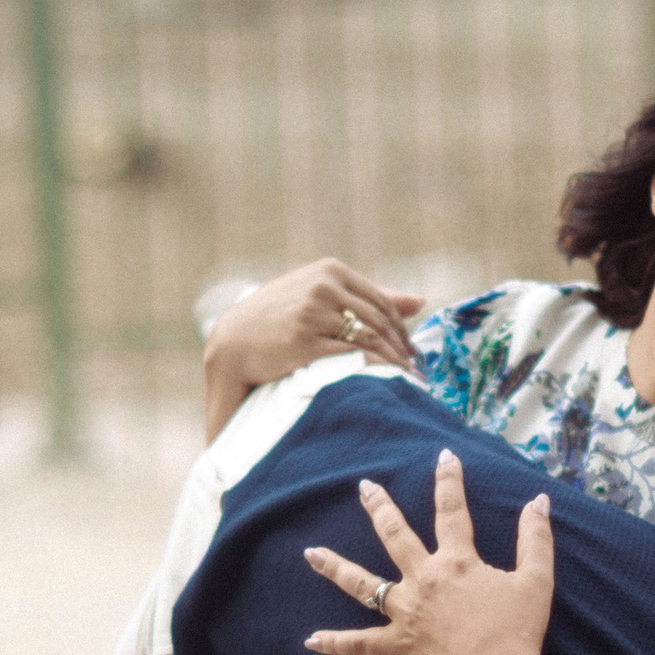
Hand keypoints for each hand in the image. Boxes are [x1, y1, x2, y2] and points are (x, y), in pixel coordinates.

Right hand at [201, 259, 423, 435]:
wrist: (234, 341)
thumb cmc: (280, 320)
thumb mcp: (322, 297)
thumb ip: (370, 297)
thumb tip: (421, 301)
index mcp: (330, 271)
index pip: (381, 302)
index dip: (401, 331)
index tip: (411, 354)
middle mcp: (324, 286)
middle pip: (379, 321)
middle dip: (401, 350)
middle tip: (416, 374)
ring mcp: (313, 311)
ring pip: (370, 338)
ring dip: (393, 363)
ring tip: (404, 382)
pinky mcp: (305, 339)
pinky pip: (353, 355)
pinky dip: (374, 371)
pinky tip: (382, 384)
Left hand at [302, 448, 555, 654]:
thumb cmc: (518, 633)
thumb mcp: (537, 581)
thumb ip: (536, 539)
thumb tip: (539, 501)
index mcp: (457, 562)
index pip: (452, 511)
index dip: (449, 481)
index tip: (443, 456)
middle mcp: (424, 580)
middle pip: (395, 535)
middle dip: (379, 507)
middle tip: (364, 487)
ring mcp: (406, 613)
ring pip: (363, 585)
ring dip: (336, 567)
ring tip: (311, 553)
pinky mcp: (399, 646)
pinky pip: (361, 644)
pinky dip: (336, 643)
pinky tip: (311, 640)